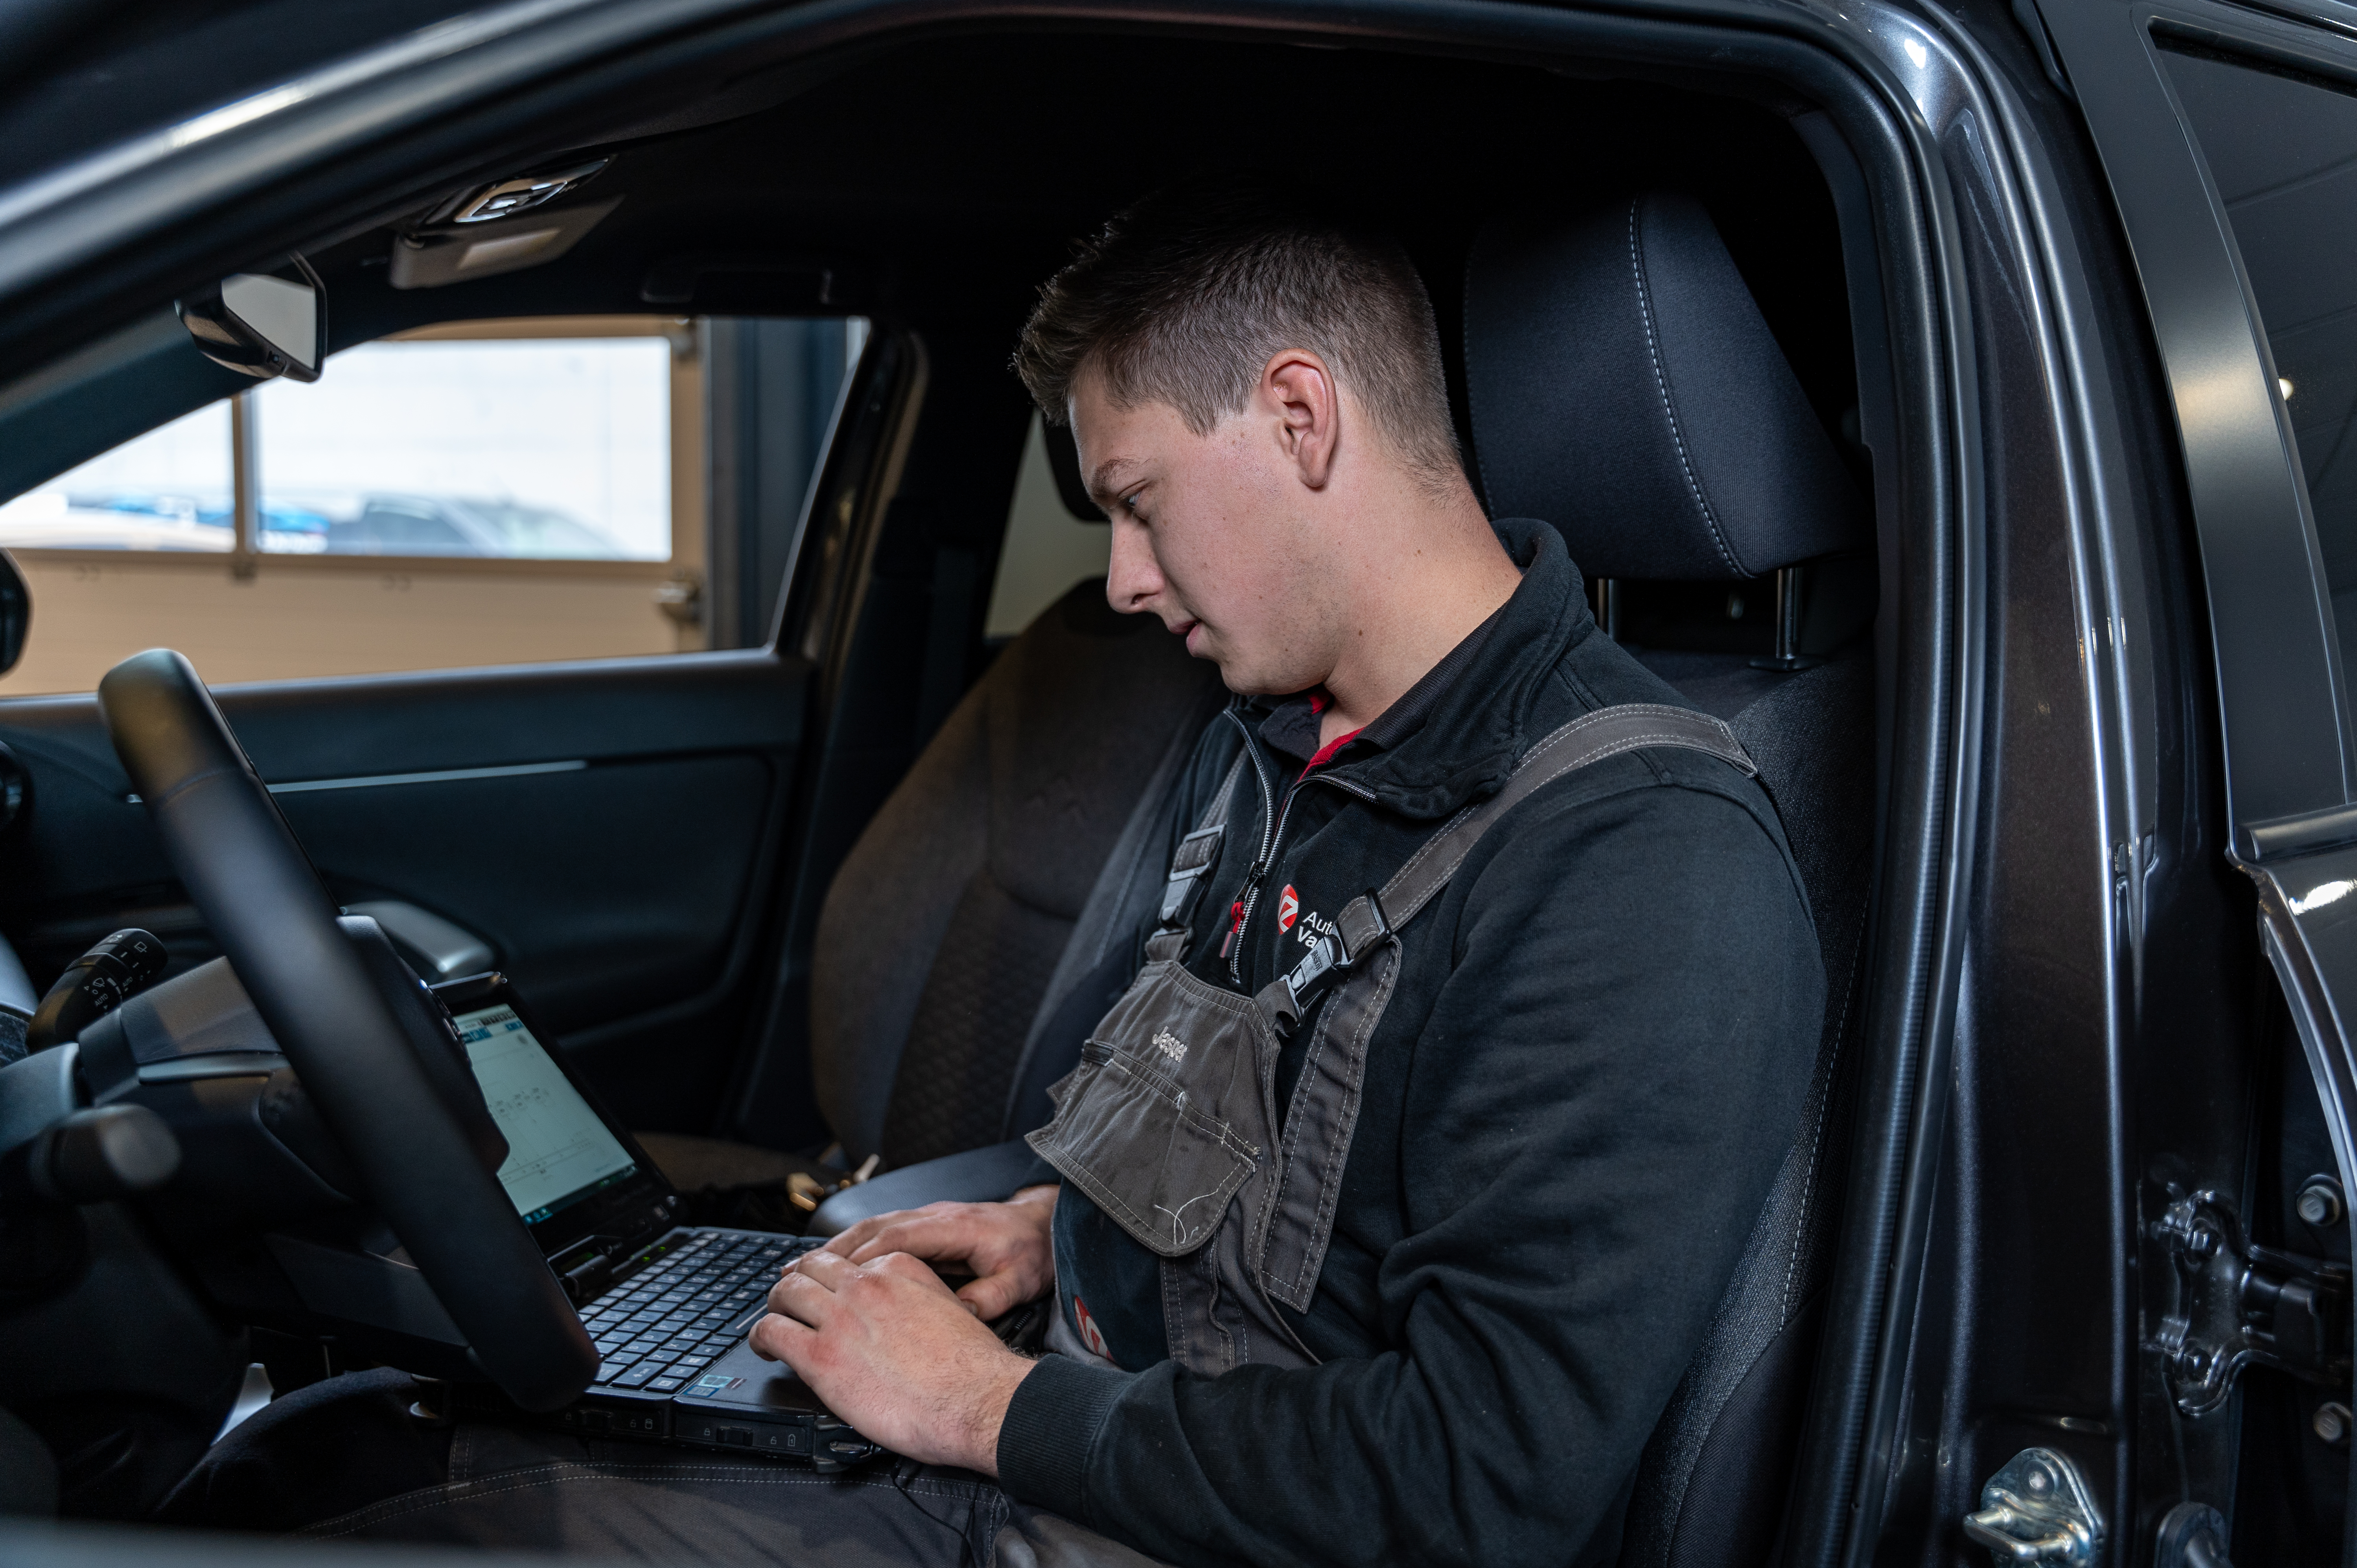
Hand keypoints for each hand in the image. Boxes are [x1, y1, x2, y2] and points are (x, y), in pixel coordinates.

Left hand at [748, 1249, 1035, 1473]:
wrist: (976, 1400)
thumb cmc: (970, 1368)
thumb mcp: (952, 1308)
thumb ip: (920, 1298)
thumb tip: (902, 1312)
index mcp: (900, 1268)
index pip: (851, 1262)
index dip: (834, 1279)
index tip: (831, 1295)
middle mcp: (867, 1284)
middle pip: (813, 1267)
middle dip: (798, 1282)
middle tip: (792, 1302)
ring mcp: (841, 1318)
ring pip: (786, 1291)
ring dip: (776, 1305)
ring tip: (774, 1321)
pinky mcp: (821, 1355)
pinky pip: (773, 1331)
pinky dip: (762, 1336)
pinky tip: (765, 1347)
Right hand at [818, 1184, 1059, 1320]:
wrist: (1044, 1226)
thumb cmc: (1031, 1253)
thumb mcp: (1017, 1282)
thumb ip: (988, 1298)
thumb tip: (957, 1316)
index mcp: (954, 1228)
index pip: (898, 1237)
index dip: (861, 1256)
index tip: (828, 1278)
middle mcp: (934, 1217)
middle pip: (873, 1229)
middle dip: (831, 1252)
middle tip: (793, 1275)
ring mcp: (927, 1218)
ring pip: (871, 1228)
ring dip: (835, 1249)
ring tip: (798, 1271)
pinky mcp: (925, 1226)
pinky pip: (880, 1233)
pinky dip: (852, 1248)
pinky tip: (830, 1267)